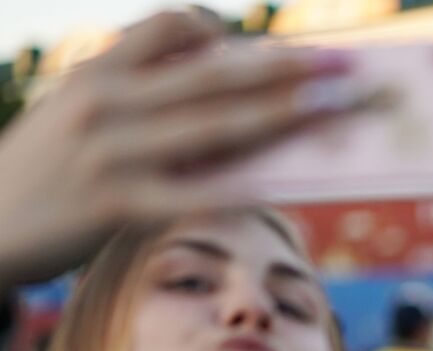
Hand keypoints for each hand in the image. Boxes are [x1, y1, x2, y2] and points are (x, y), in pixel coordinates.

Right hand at [0, 11, 367, 286]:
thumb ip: (148, 100)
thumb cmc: (50, 172)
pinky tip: (286, 180)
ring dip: (285, 115)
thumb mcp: (83, 115)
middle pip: (213, 74)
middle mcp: (105, 101)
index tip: (273, 48)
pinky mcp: (116, 205)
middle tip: (344, 67)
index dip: (224, 32)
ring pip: (216, 126)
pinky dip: (243, 185)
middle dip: (286, 68)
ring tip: (333, 110)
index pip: (170, 26)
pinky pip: (196, 192)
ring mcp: (111, 152)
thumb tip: (238, 103)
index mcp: (98, 71)